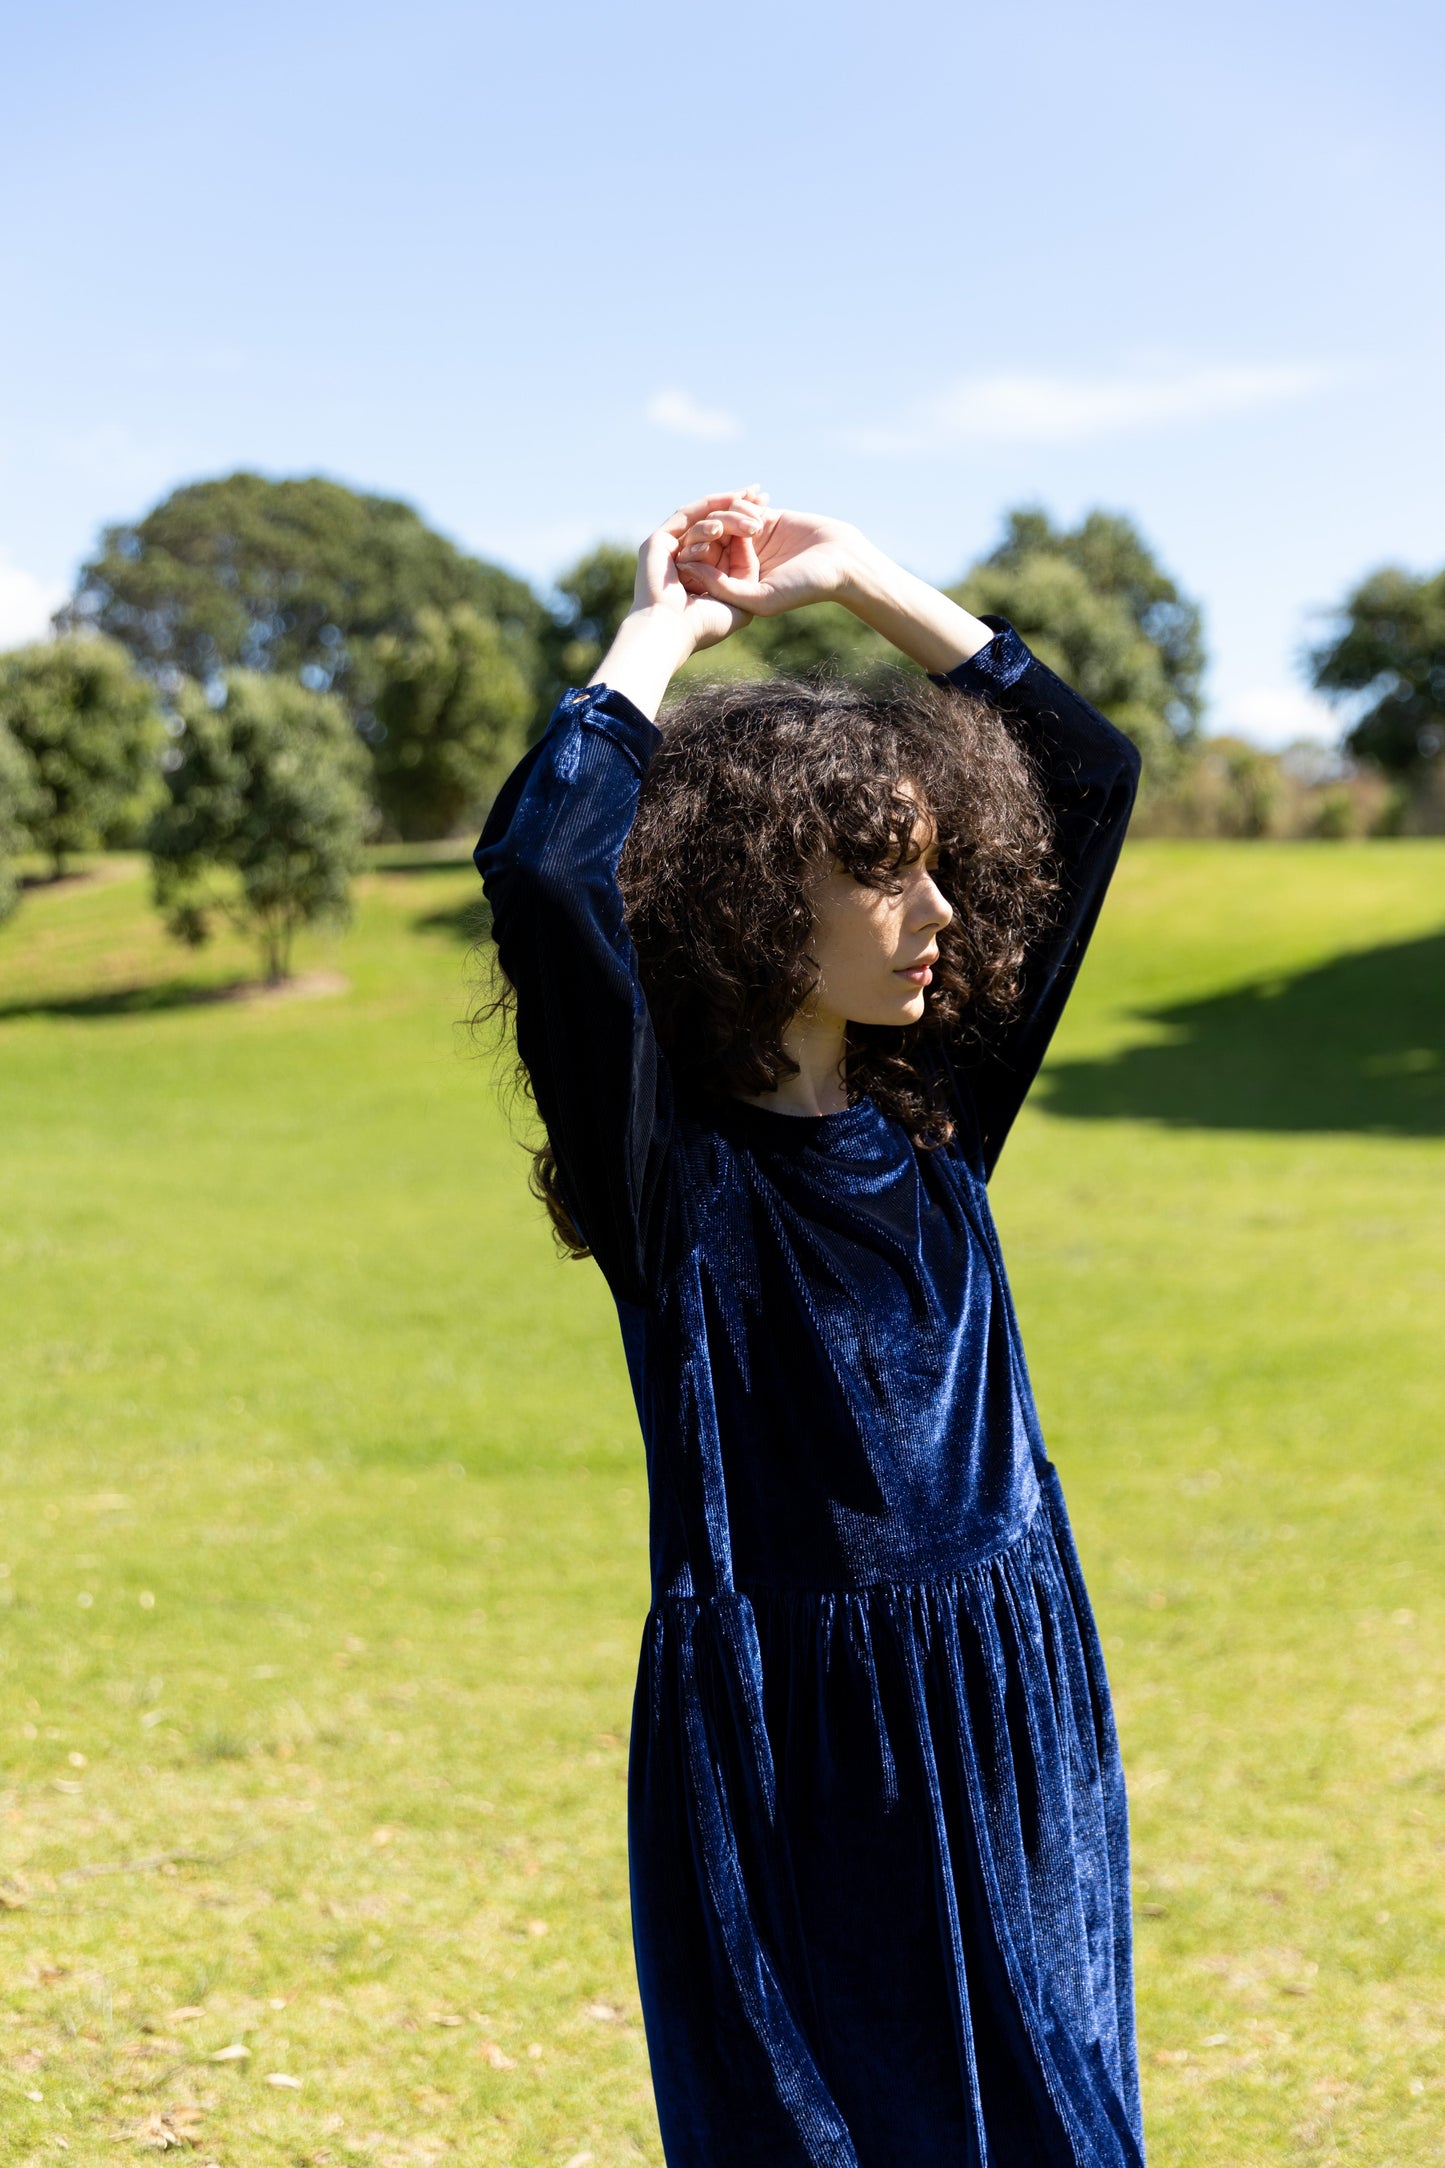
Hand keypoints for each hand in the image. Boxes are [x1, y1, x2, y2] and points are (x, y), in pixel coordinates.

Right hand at [634, 488, 767, 652]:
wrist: (671, 631)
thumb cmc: (704, 626)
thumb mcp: (740, 605)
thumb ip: (748, 580)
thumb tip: (752, 550)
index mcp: (702, 575)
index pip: (725, 541)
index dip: (745, 521)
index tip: (768, 505)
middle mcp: (685, 560)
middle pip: (715, 525)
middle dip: (740, 507)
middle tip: (764, 496)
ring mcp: (670, 550)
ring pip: (703, 519)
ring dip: (729, 508)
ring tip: (754, 506)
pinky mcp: (657, 542)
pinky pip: (687, 515)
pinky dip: (709, 507)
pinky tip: (731, 500)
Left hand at [675, 500, 995, 674]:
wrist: (842, 560)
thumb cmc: (804, 586)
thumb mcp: (761, 598)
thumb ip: (724, 588)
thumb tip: (688, 568)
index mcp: (731, 585)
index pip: (700, 565)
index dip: (697, 552)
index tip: (707, 549)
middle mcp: (736, 562)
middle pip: (708, 538)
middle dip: (716, 529)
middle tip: (733, 531)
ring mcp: (749, 539)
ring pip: (723, 518)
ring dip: (736, 515)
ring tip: (758, 526)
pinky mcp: (764, 518)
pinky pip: (742, 504)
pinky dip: (747, 502)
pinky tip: (764, 508)